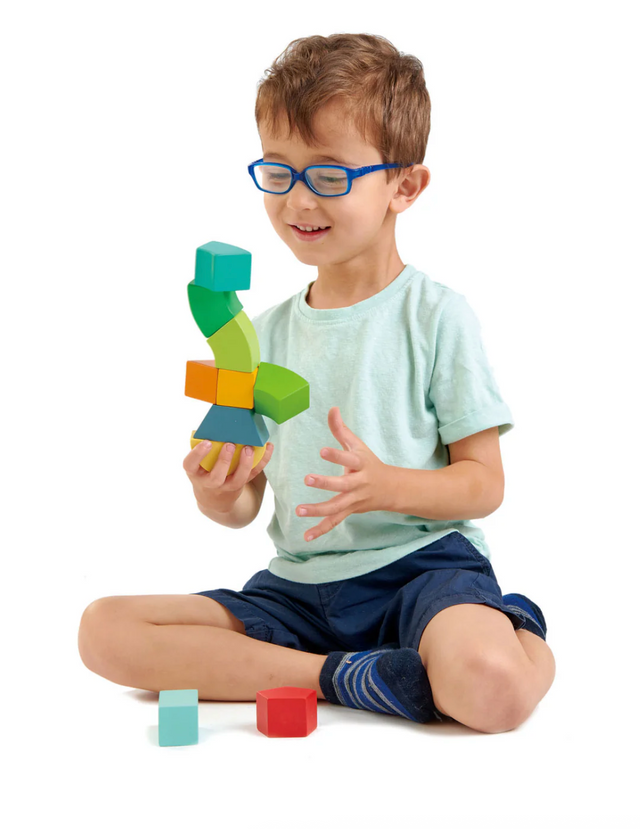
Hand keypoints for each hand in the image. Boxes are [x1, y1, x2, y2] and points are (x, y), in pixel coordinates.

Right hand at [183, 440, 273, 514]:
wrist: (214, 499)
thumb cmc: (204, 472)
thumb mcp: (197, 465)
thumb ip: (201, 449)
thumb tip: (212, 425)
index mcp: (194, 473)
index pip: (190, 465)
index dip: (197, 454)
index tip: (207, 443)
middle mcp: (209, 483)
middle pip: (216, 477)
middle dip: (224, 461)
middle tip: (230, 445)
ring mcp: (226, 487)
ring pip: (237, 480)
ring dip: (245, 464)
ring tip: (248, 448)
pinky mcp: (241, 485)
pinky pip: (253, 475)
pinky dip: (262, 461)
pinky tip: (268, 447)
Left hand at [296, 406, 388, 541]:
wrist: (390, 489)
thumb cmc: (369, 463)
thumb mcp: (357, 445)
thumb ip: (341, 430)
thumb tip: (332, 408)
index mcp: (360, 465)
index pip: (348, 459)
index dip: (336, 455)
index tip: (322, 450)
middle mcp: (358, 484)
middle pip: (342, 485)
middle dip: (325, 483)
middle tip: (307, 479)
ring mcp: (354, 500)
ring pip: (336, 507)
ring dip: (318, 510)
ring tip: (299, 510)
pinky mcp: (349, 511)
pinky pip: (334, 522)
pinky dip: (321, 530)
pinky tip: (306, 537)